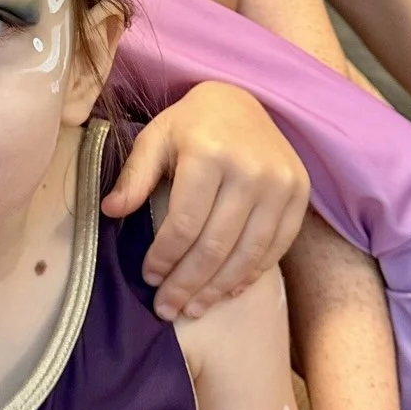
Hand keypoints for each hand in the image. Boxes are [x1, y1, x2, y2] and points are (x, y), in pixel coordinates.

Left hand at [103, 82, 309, 319]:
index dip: (164, 258)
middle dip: (187, 284)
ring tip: (193, 309)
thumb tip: (110, 212)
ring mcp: (281, 184)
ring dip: (217, 289)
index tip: (148, 277)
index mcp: (210, 154)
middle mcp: (251, 170)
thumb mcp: (155, 138)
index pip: (184, 224)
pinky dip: (250, 274)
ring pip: (247, 254)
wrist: (242, 100)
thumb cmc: (191, 124)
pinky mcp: (299, 195)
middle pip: (216, 246)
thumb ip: (135, 176)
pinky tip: (227, 290)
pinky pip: (275, 248)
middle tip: (166, 308)